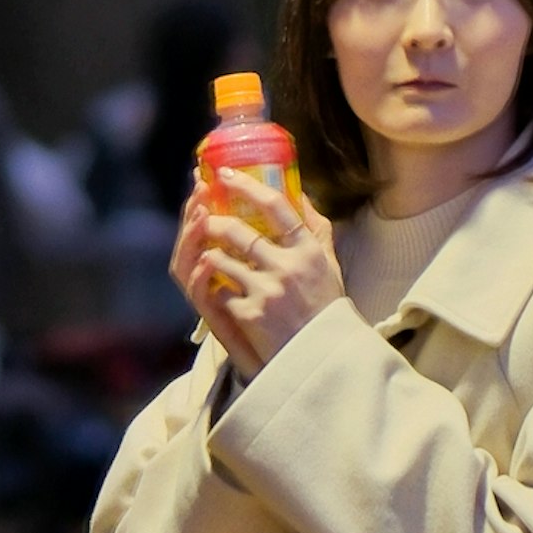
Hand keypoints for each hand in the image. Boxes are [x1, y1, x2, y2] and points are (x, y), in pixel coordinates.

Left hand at [173, 168, 346, 374]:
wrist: (323, 358)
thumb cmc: (326, 308)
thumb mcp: (329, 266)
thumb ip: (315, 229)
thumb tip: (300, 193)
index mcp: (309, 250)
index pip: (277, 206)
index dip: (247, 185)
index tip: (225, 174)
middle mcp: (288, 267)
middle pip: (238, 230)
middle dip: (213, 221)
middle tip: (203, 217)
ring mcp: (266, 292)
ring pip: (219, 259)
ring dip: (209, 254)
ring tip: (209, 254)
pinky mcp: (250, 315)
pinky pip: (219, 290)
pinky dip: (216, 287)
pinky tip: (220, 289)